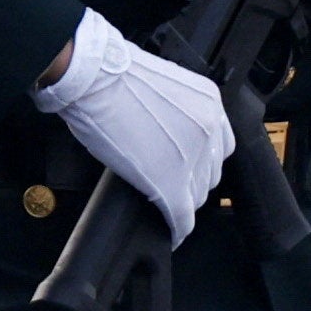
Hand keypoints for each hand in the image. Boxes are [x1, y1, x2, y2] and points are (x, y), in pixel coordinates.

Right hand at [34, 8, 231, 243]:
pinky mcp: (170, 184)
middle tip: (167, 183)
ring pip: (195, 196)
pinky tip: (170, 235)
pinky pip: (182, 217)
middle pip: (209, 174)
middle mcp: (209, 131)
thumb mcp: (159, 87)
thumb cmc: (109, 75)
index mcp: (210, 105)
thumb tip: (167, 134)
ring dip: (180, 201)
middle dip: (190, 181)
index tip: (188, 167)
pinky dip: (176, 229)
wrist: (91, 78)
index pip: (219, 147)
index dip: (201, 161)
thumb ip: (175, 112)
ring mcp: (192, 159)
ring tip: (162, 203)